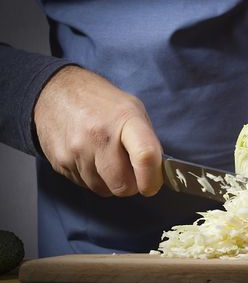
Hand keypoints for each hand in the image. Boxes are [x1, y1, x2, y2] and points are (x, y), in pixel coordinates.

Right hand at [34, 66, 162, 196]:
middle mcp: (99, 136)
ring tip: (106, 158)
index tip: (152, 185)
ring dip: (109, 182)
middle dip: (130, 184)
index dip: (152, 179)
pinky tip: (89, 158)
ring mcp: (76, 151)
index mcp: (125, 119)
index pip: (145, 156)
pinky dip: (92, 178)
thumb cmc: (100, 102)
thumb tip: (157, 171)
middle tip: (129, 170)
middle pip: (123, 185)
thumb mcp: (133, 109)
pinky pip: (84, 185)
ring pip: (103, 190)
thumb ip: (148, 141)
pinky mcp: (60, 162)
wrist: (55, 92)